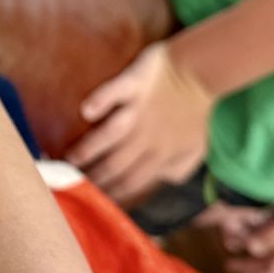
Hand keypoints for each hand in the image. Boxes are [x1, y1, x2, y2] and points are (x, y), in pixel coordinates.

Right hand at [66, 42, 213, 203]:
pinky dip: (102, 100)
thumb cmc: (195, 112)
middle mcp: (147, 136)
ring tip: (70, 157)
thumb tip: (160, 181)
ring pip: (112, 133)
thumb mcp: (193, 149)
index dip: (109, 194)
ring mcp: (141, 109)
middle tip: (66, 183)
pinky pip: (117, 91)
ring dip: (91, 147)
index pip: (130, 182)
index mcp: (160, 154)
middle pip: (116, 164)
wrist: (206, 73)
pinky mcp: (136, 83)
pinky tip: (87, 111)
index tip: (87, 198)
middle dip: (92, 176)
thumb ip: (175, 168)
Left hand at [224, 196, 273, 272]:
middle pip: (263, 257)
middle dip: (245, 263)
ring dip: (240, 237)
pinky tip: (232, 218)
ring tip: (225, 232)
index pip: (273, 270)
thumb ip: (271, 236)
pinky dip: (244, 221)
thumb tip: (251, 249)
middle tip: (228, 265)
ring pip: (257, 238)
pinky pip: (257, 221)